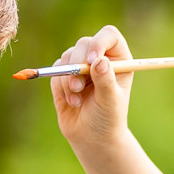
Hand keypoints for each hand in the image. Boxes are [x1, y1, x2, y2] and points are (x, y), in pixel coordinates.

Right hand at [49, 25, 135, 151]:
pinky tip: (71, 102)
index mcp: (118, 59)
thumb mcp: (110, 101)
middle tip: (78, 86)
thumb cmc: (108, 119)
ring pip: (67, 57)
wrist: (92, 138)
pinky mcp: (63, 76)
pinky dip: (60, 87)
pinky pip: (55, 71)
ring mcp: (80, 66)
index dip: (99, 43)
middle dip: (77, 64)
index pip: (108, 35)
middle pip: (83, 44)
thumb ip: (105, 81)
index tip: (92, 60)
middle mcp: (99, 58)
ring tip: (77, 99)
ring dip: (68, 79)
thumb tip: (100, 61)